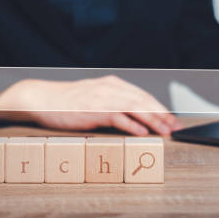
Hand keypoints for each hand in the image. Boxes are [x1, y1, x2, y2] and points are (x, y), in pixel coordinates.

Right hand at [0, 75, 181, 135]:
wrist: (41, 98)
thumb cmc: (66, 101)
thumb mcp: (93, 97)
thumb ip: (112, 104)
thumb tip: (132, 119)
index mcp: (112, 84)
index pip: (142, 96)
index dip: (160, 108)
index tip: (173, 120)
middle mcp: (110, 87)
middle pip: (143, 101)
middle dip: (163, 115)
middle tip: (177, 128)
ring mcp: (101, 97)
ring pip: (134, 108)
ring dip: (153, 121)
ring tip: (165, 132)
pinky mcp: (92, 109)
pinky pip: (116, 116)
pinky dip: (131, 125)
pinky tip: (142, 133)